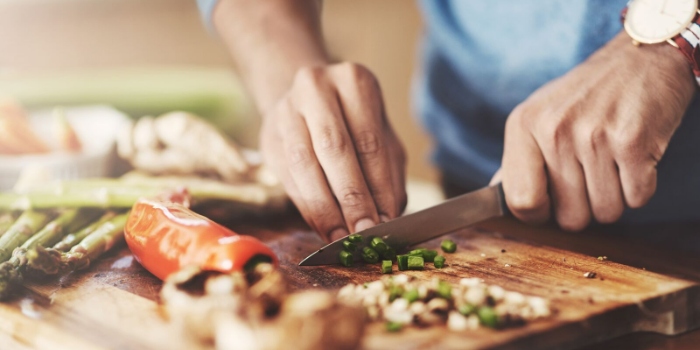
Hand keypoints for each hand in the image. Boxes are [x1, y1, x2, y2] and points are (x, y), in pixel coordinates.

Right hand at [260, 62, 406, 240]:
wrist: (307, 101)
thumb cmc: (354, 124)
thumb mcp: (381, 138)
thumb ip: (388, 175)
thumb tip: (388, 218)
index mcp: (354, 81)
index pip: (370, 142)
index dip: (378, 186)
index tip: (386, 221)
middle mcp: (316, 88)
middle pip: (334, 149)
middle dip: (351, 198)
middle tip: (364, 232)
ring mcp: (286, 110)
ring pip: (304, 164)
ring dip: (324, 207)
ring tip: (342, 236)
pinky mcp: (268, 137)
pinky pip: (287, 177)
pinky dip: (307, 207)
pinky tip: (322, 227)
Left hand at [497, 31, 694, 229]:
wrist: (641, 57)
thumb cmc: (585, 95)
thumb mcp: (538, 115)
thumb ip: (518, 159)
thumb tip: (495, 194)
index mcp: (523, 125)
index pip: (520, 201)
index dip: (539, 214)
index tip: (551, 204)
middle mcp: (554, 130)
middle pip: (569, 217)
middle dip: (584, 207)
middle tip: (591, 174)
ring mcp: (593, 136)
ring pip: (605, 213)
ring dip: (614, 197)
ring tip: (613, 161)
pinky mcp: (633, 142)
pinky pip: (636, 199)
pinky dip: (640, 187)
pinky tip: (633, 157)